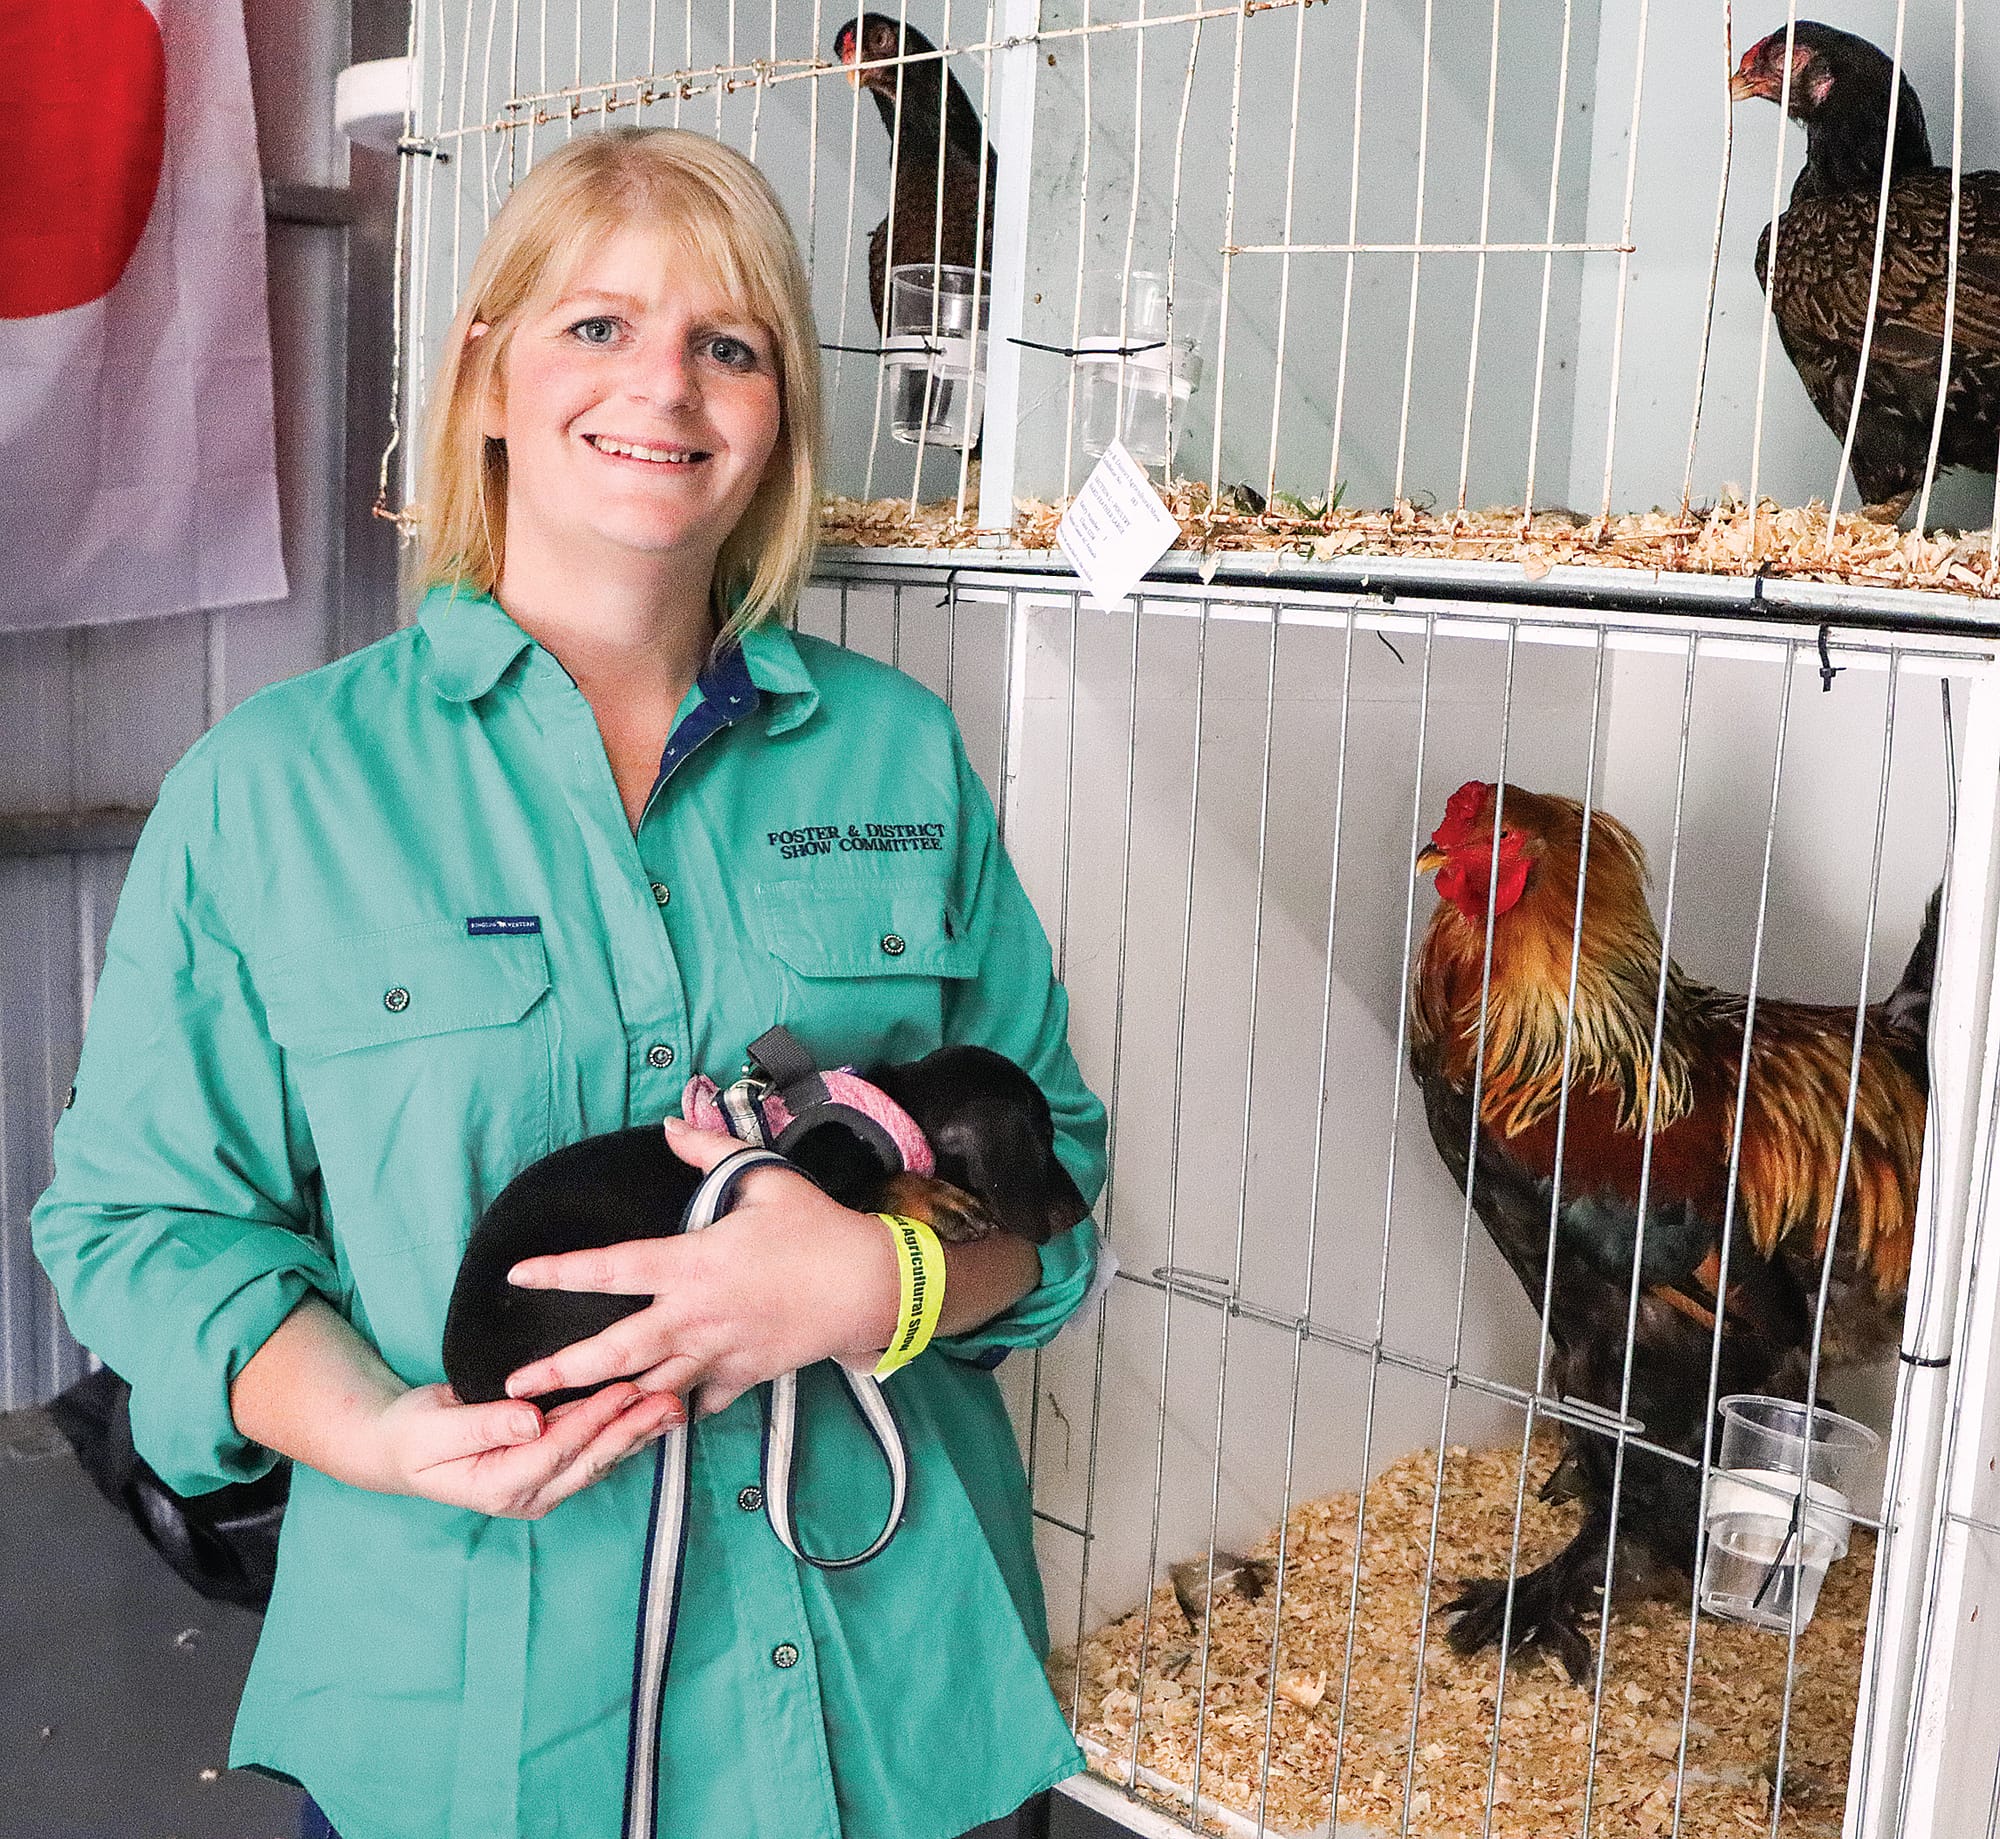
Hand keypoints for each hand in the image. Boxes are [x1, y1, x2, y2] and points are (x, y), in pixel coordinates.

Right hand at [365, 1379, 685, 1519]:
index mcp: (499, 1487)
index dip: (592, 1421)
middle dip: (632, 1430)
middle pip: (589, 1461)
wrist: (402, 1448)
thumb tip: (529, 1421)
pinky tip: (649, 1412)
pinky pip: (593, 1451)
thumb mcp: (435, 1429)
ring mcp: (543, 1486)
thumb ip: (484, 1426)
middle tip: (669, 1403)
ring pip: (599, 1459)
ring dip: (637, 1432)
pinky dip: (623, 1430)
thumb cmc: (413, 1437)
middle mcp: (529, 1494)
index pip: (557, 1451)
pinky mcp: (552, 1469)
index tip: (624, 1389)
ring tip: (674, 1405)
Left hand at [500, 1117, 901, 1415]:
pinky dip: (675, 1408)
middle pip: (616, 1351)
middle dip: (562, 1371)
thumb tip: (670, 1124)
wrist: (870, 1286)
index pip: (611, 1268)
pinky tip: (652, 1414)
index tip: (518, 1274)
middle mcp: (695, 1315)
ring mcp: (718, 1351)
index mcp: (692, 1264)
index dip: (560, 1271)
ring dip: (606, 1403)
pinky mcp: (743, 1375)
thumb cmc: (816, 1229)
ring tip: (566, 1417)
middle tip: (517, 1386)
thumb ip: (708, 1152)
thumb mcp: (763, 1177)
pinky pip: (699, 1400)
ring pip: (650, 1388)